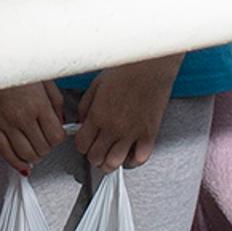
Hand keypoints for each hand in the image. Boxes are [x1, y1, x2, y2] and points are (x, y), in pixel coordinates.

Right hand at [0, 79, 67, 173]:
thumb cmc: (16, 65)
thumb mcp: (43, 78)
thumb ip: (55, 102)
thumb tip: (61, 120)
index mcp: (37, 104)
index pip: (56, 137)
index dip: (59, 138)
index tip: (57, 134)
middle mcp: (22, 116)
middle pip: (42, 148)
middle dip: (47, 147)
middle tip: (46, 140)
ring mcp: (5, 123)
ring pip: (25, 154)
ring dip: (34, 156)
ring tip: (35, 149)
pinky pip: (4, 152)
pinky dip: (16, 163)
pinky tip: (23, 164)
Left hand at [72, 55, 178, 169]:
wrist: (150, 66)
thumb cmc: (125, 70)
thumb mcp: (96, 85)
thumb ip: (86, 106)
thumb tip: (83, 122)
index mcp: (97, 115)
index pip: (82, 144)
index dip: (81, 146)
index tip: (85, 143)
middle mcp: (113, 128)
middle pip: (96, 157)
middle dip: (93, 157)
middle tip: (96, 152)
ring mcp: (132, 133)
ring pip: (115, 163)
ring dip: (110, 163)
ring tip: (110, 158)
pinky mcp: (149, 134)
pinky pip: (139, 158)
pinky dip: (133, 161)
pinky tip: (130, 154)